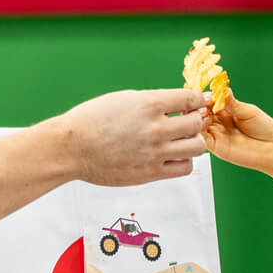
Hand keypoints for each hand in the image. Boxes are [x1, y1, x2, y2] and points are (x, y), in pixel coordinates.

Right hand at [61, 88, 208, 184]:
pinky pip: (184, 168)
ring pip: (197, 147)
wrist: (72, 148)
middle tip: (187, 121)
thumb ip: (153, 101)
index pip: (189, 99)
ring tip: (181, 140)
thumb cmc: (93, 121)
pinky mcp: (151, 173)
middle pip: (196, 124)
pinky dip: (184, 161)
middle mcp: (155, 128)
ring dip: (193, 142)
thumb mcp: (124, 99)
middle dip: (195, 121)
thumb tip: (178, 103)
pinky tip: (172, 156)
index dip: (198, 99)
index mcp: (148, 105)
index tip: (200, 101)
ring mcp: (155, 153)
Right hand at [203, 97, 272, 176]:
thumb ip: (232, 103)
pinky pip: (201, 139)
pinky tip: (201, 124)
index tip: (198, 90)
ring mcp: (215, 134)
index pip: (207, 101)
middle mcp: (217, 122)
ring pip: (196, 125)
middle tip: (198, 101)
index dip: (202, 96)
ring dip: (195, 118)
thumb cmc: (264, 128)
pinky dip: (197, 131)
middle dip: (196, 106)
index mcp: (224, 110)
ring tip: (201, 112)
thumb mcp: (248, 111)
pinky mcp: (215, 147)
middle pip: (199, 112)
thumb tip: (222, 90)